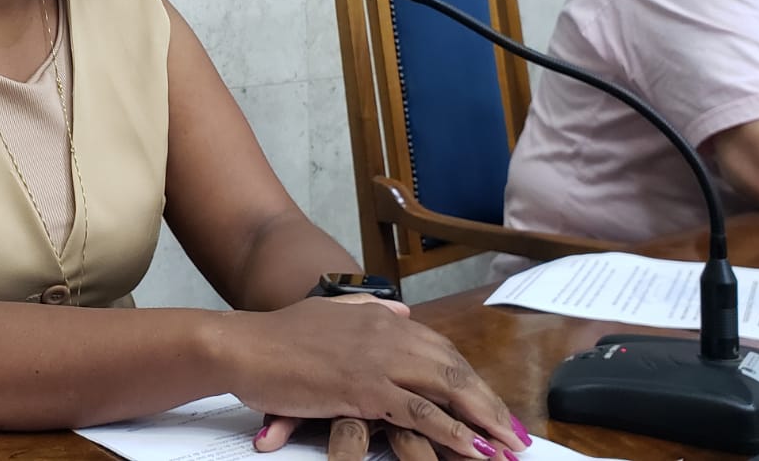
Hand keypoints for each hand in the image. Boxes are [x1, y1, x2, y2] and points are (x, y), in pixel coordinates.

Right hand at [231, 294, 525, 458]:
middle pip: (454, 369)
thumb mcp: (329, 314)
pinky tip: (475, 449)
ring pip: (447, 388)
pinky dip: (453, 431)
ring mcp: (378, 360)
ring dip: (483, 419)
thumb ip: (367, 312)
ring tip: (507, 446)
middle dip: (489, 403)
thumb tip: (401, 311)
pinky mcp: (364, 388)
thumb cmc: (278, 336)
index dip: (471, 379)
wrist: (243, 346)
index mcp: (381, 319)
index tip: (492, 405)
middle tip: (515, 433)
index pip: (441, 349)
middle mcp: (388, 333)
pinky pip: (421, 413)